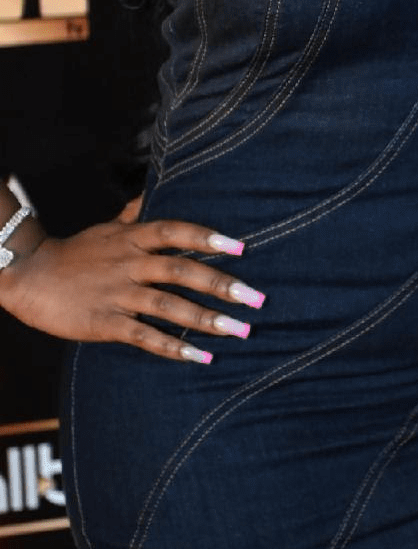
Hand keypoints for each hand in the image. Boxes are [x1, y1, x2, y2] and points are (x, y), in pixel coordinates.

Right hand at [0, 198, 263, 362]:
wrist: (28, 276)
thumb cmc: (76, 252)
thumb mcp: (108, 226)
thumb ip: (138, 213)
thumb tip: (159, 191)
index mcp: (132, 239)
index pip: (176, 232)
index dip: (208, 238)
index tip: (242, 248)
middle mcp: (129, 264)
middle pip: (181, 270)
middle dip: (222, 285)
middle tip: (257, 299)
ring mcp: (117, 294)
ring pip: (167, 305)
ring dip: (206, 319)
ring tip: (239, 330)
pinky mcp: (104, 323)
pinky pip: (143, 336)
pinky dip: (172, 346)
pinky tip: (200, 357)